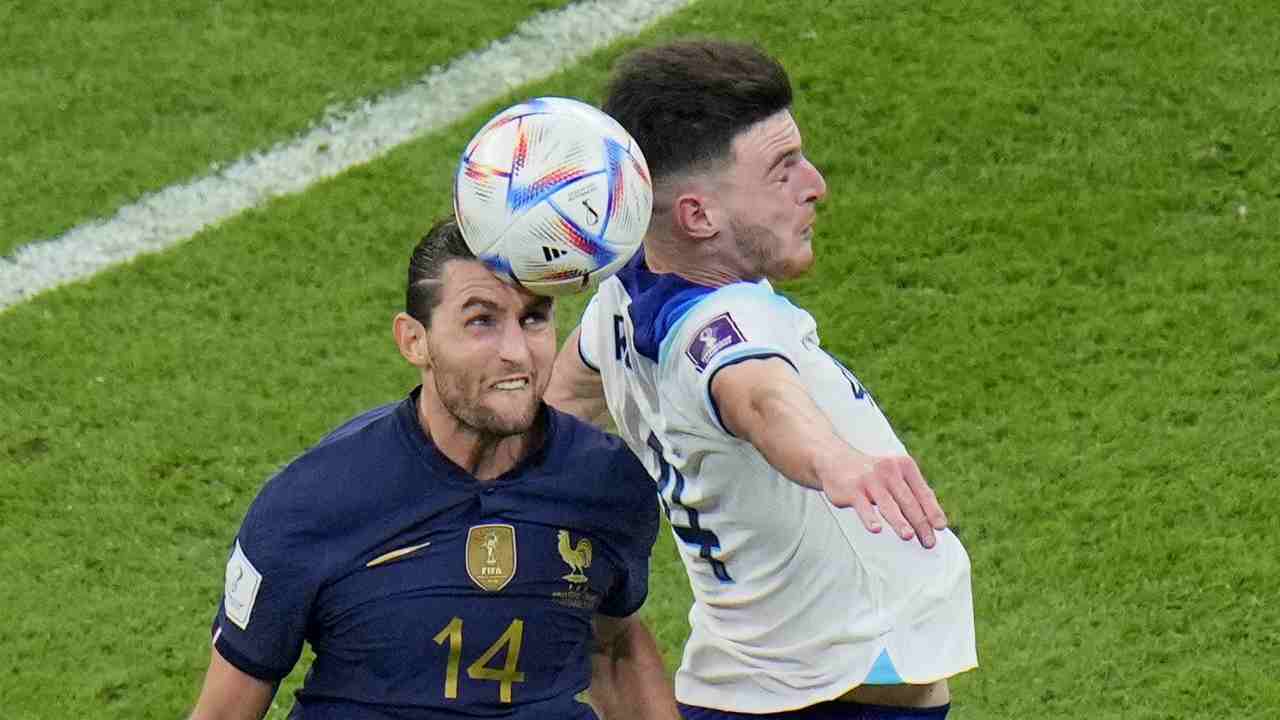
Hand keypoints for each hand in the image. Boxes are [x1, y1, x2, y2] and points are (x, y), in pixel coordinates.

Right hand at [818, 453, 947, 547]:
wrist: (835, 460)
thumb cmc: (872, 475)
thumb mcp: (894, 476)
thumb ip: (911, 494)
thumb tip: (932, 522)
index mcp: (904, 466)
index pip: (923, 492)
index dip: (932, 510)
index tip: (940, 527)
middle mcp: (889, 470)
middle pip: (908, 501)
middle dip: (920, 523)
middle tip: (929, 542)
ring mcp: (870, 479)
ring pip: (888, 505)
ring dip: (899, 522)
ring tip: (908, 536)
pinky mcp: (853, 489)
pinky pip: (863, 507)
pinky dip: (870, 518)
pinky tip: (876, 530)